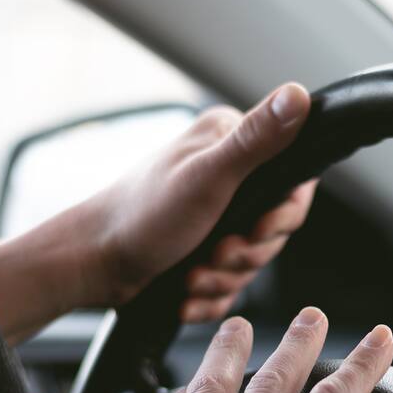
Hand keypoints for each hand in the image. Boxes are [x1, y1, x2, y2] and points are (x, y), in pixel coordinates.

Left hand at [0, 83, 314, 343]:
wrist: (93, 263)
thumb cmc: (142, 215)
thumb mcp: (208, 175)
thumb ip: (257, 139)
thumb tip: (299, 96)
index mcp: (231, 143)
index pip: (294, 182)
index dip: (282, 216)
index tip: (256, 229)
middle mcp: (226, 174)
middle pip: (275, 228)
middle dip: (246, 255)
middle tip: (216, 254)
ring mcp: (215, 215)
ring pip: (252, 261)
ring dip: (224, 279)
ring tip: (192, 275)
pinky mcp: (203, 249)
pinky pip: (230, 283)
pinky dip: (210, 296)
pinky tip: (186, 292)